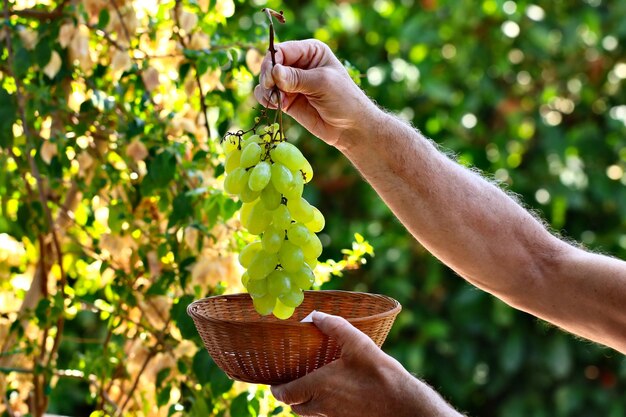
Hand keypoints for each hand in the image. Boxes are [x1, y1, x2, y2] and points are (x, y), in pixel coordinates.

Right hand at [254, 39, 377, 147]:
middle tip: (274, 92)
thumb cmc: (343, 99)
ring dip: (266, 90)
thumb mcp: (322, 83)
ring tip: (279, 102)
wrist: (349, 127)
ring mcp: (290, 82)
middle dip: (268, 77)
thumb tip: (274, 72)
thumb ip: (297, 78)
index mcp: (310, 51)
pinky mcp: (286, 100)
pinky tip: (277, 106)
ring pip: (265, 80)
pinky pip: (266, 95)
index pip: (282, 50)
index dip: (272, 62)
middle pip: (270, 64)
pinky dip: (266, 100)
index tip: (271, 79)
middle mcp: (298, 64)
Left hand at [270, 312, 461, 416]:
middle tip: (291, 382)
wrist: (403, 404)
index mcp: (319, 386)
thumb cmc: (380, 374)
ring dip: (305, 403)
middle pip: (295, 407)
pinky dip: (322, 407)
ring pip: (310, 414)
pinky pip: (326, 416)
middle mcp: (323, 405)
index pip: (286, 395)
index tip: (275, 381)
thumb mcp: (358, 343)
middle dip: (290, 396)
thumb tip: (315, 315)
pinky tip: (334, 393)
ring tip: (310, 387)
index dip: (277, 389)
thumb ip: (334, 327)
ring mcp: (335, 416)